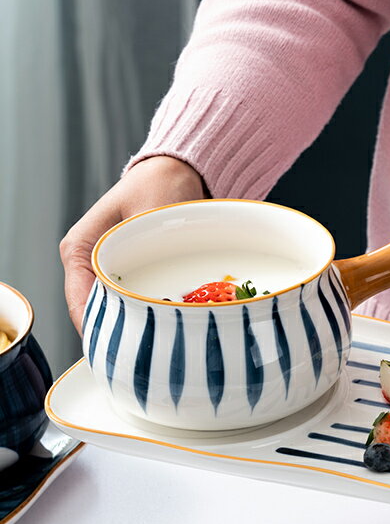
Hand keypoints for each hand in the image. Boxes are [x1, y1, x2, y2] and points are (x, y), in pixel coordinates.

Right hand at [60, 156, 206, 332]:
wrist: (176, 172)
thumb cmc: (159, 183)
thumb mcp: (152, 213)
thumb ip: (149, 248)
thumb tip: (155, 286)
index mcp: (80, 247)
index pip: (78, 299)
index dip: (96, 327)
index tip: (117, 347)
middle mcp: (89, 264)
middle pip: (95, 312)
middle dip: (118, 333)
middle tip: (146, 351)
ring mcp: (109, 273)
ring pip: (115, 311)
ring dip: (137, 326)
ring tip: (161, 343)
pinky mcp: (130, 278)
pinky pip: (135, 304)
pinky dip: (150, 316)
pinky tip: (171, 328)